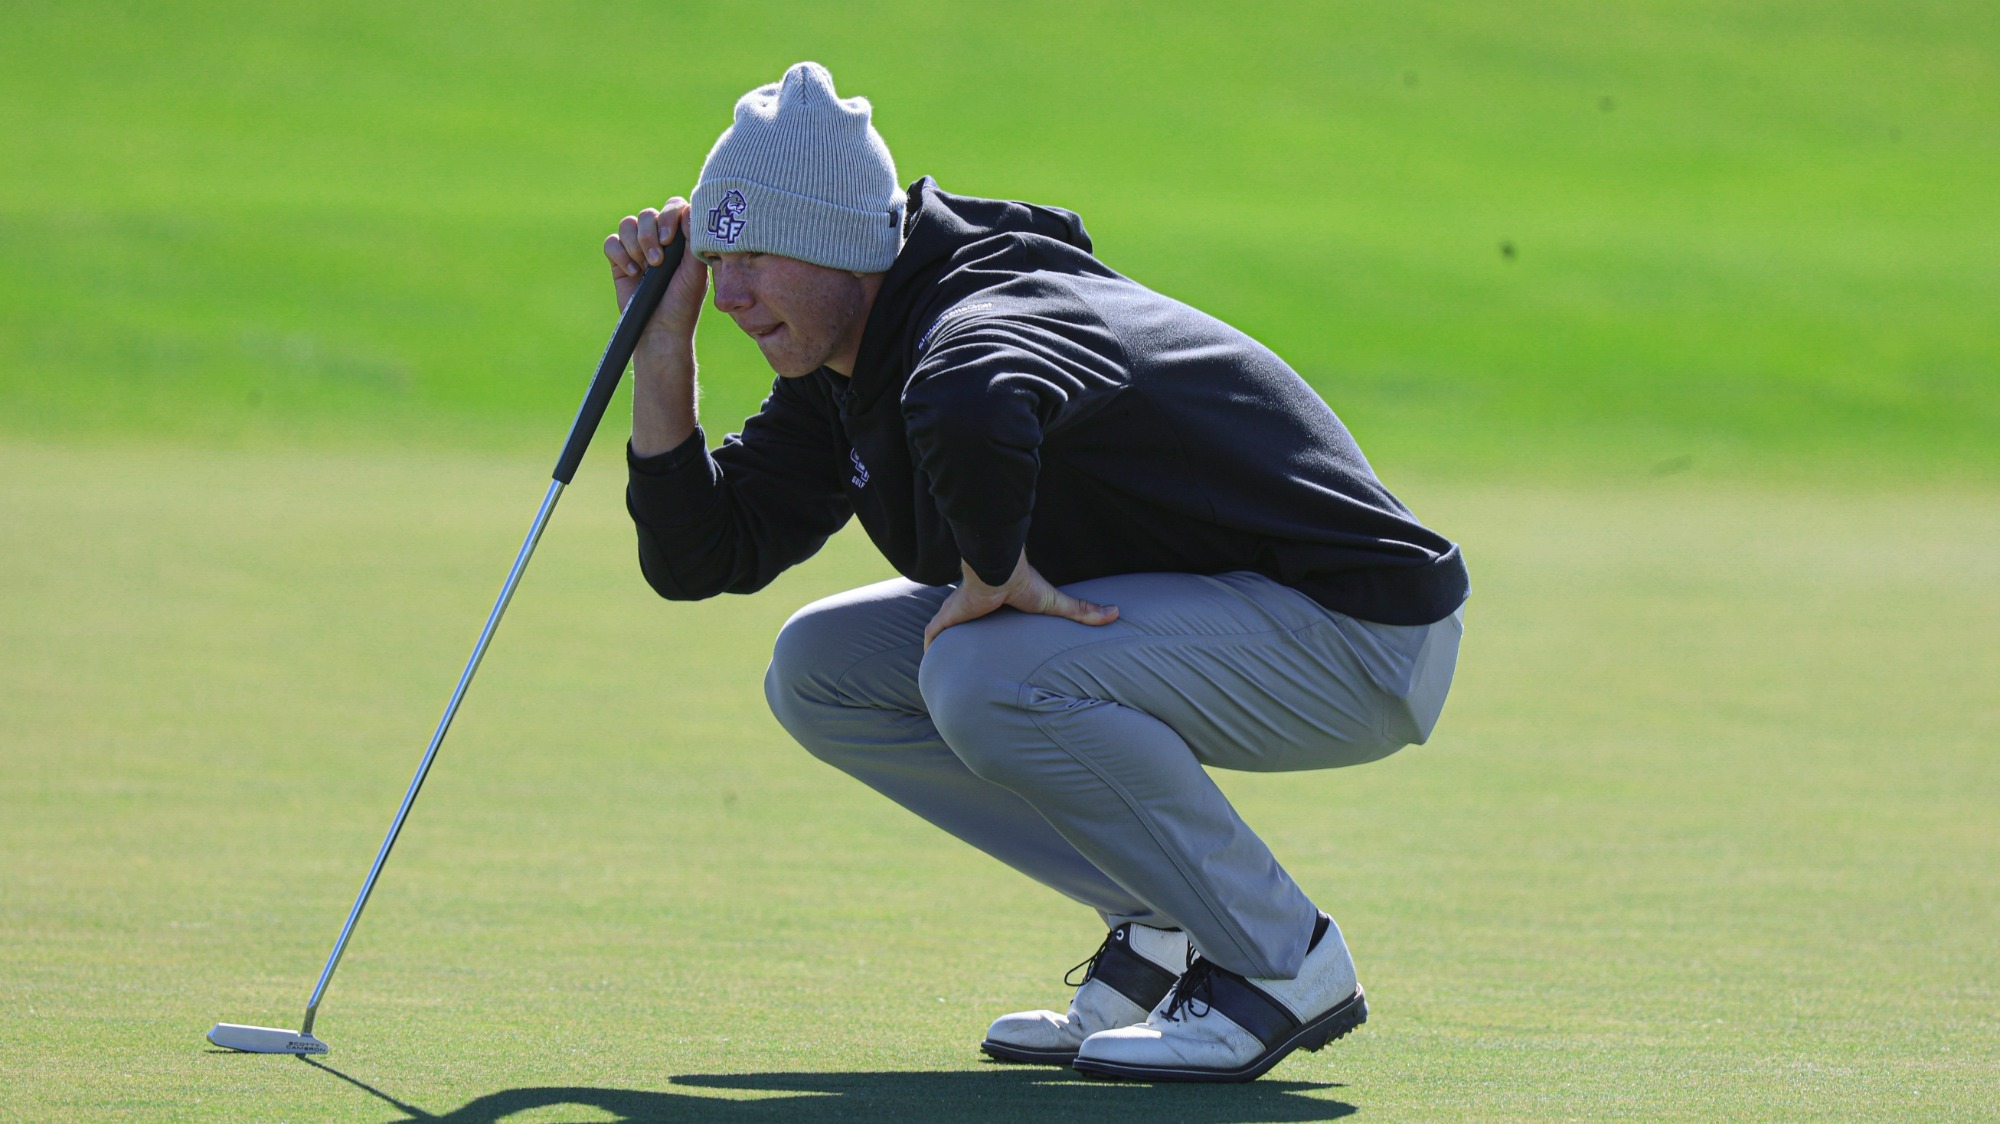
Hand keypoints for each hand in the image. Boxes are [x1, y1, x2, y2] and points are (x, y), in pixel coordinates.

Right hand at [604, 198, 709, 355]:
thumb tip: (689, 209)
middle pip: (648, 214)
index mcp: (681, 239)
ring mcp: (638, 249)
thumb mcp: (695, 271)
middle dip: (649, 235)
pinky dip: (619, 255)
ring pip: (628, 224)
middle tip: (657, 262)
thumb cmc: (683, 302)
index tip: (668, 240)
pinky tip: (632, 273)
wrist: (660, 328)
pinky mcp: (619, 261)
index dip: (668, 217)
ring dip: (635, 245)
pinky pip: (611, 242)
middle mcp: (659, 240)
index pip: (673, 208)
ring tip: (645, 268)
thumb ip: (693, 239)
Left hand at [923, 550, 1119, 648]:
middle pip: (963, 625)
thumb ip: (1082, 611)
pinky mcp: (949, 615)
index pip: (986, 617)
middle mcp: (974, 608)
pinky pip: (932, 633)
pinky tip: (930, 662)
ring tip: (944, 669)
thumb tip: (1116, 613)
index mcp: (994, 605)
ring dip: (943, 645)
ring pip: (945, 630)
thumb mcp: (1055, 604)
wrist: (1000, 570)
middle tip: (964, 664)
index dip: (985, 630)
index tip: (988, 648)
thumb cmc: (1026, 584)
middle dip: (962, 640)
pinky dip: (930, 646)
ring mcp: (958, 612)